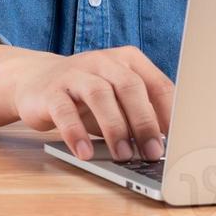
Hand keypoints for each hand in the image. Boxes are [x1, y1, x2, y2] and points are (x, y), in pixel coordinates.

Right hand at [10, 46, 173, 162]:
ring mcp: (75, 73)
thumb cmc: (88, 96)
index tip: (179, 139)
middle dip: (144, 122)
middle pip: (129, 86)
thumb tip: (164, 146)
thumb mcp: (117, 99)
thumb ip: (138, 114)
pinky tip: (85, 153)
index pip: (157, 83)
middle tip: (153, 152)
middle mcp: (103, 61)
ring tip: (122, 155)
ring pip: (99, 94)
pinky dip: (76, 133)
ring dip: (114, 127)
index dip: (169, 112)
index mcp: (128, 60)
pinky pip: (64, 111)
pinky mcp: (51, 91)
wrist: (36, 81)